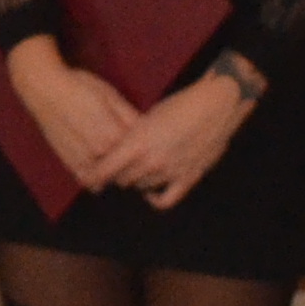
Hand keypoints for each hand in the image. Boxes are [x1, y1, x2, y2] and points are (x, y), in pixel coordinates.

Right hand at [3, 36, 140, 184]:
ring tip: (119, 161)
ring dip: (115, 173)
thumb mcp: (110, 95)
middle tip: (136, 154)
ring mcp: (82, 159)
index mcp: (113, 133)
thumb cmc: (80, 87)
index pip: (139, 151)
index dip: (145, 147)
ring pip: (108, 178)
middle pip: (126, 167)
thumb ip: (130, 116)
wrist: (45, 89)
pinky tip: (101, 168)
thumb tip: (148, 129)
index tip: (148, 142)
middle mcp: (98, 150)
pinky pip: (88, 180)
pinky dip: (97, 180)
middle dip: (133, 162)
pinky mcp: (68, 163)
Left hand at [86, 69, 252, 209]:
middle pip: (120, 178)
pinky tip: (149, 193)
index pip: (104, 170)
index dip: (92, 175)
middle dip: (115, 173)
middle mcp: (151, 161)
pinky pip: (165, 201)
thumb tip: (114, 151)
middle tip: (113, 166)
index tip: (87, 175)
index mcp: (137, 142)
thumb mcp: (148, 117)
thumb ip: (131, 137)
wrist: (217, 106)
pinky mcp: (188, 178)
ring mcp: (170, 172)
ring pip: (139, 187)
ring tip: (134, 168)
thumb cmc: (181, 105)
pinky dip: (154, 199)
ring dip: (134, 180)